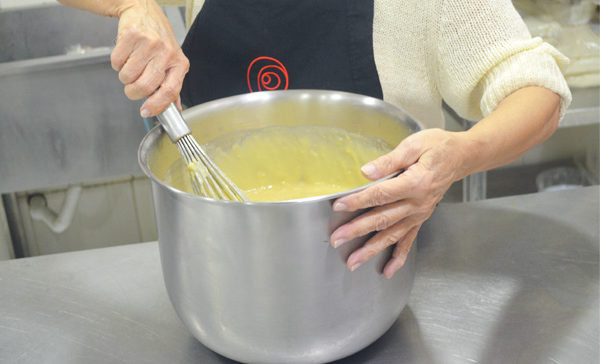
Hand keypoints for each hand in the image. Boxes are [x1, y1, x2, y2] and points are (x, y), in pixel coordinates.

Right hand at [111, 1, 189, 115]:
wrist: (144, 11)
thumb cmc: (159, 40)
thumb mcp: (172, 62)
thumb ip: (172, 86)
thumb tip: (175, 109)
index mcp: (180, 63)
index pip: (170, 91)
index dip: (156, 105)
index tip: (145, 111)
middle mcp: (167, 53)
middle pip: (145, 86)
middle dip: (133, 92)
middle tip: (132, 88)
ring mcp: (149, 43)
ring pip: (127, 76)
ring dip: (125, 77)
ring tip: (131, 65)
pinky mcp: (132, 36)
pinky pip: (116, 62)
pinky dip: (117, 63)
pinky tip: (126, 54)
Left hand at [330, 129, 467, 277]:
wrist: (462, 157)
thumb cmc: (438, 147)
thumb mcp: (414, 145)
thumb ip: (389, 161)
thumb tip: (366, 172)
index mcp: (415, 183)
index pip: (380, 194)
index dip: (358, 201)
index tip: (339, 206)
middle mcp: (417, 203)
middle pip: (382, 219)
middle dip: (357, 231)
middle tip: (337, 240)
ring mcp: (419, 213)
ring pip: (392, 235)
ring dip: (372, 249)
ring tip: (354, 262)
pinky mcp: (421, 218)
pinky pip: (409, 240)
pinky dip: (398, 257)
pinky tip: (387, 270)